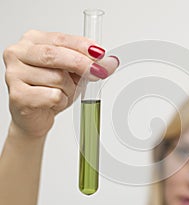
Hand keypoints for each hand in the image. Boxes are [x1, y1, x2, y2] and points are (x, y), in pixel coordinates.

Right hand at [3, 30, 118, 137]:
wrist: (34, 116)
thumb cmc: (50, 90)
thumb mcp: (73, 73)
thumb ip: (89, 64)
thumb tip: (109, 63)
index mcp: (32, 41)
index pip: (61, 39)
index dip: (83, 46)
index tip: (100, 54)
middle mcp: (19, 53)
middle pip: (56, 55)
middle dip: (82, 64)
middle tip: (98, 72)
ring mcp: (14, 74)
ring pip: (57, 77)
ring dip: (69, 89)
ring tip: (62, 93)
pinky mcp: (17, 95)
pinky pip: (53, 96)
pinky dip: (61, 101)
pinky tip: (52, 102)